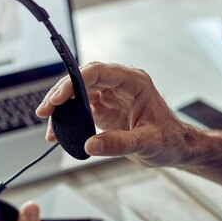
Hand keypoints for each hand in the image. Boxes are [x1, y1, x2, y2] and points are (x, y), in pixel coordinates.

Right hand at [36, 62, 194, 167]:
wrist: (175, 148)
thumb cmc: (170, 140)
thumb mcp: (147, 143)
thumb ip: (119, 144)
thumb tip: (90, 145)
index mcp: (134, 82)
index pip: (98, 72)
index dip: (74, 82)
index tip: (58, 99)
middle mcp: (120, 85)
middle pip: (83, 80)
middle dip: (61, 94)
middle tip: (45, 112)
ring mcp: (111, 96)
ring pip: (78, 93)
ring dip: (61, 106)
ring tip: (47, 123)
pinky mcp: (105, 109)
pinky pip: (80, 109)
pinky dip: (67, 118)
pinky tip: (57, 131)